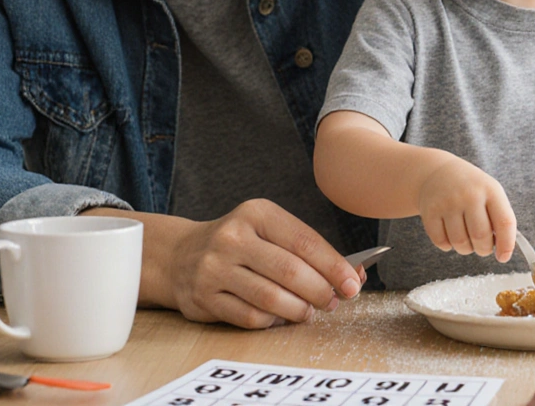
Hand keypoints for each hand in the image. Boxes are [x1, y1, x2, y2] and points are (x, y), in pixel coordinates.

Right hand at [98, 200, 364, 328]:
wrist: (180, 254)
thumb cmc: (242, 243)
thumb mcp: (270, 230)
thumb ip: (309, 250)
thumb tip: (354, 275)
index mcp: (256, 213)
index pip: (305, 242)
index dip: (334, 266)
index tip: (353, 284)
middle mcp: (232, 237)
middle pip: (290, 272)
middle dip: (321, 291)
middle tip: (334, 302)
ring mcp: (214, 268)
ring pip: (270, 298)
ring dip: (299, 310)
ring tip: (310, 311)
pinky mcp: (203, 298)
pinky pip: (249, 317)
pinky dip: (273, 321)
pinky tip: (280, 317)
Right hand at [416, 156, 516, 261]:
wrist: (438, 173)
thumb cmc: (472, 189)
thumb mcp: (491, 193)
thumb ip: (500, 218)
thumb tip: (503, 251)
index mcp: (491, 190)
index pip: (504, 222)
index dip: (506, 244)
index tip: (503, 257)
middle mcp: (469, 195)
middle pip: (481, 237)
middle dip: (484, 249)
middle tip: (482, 246)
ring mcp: (448, 203)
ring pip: (460, 243)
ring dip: (466, 248)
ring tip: (467, 238)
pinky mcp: (429, 212)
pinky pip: (442, 243)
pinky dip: (448, 245)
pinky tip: (450, 233)